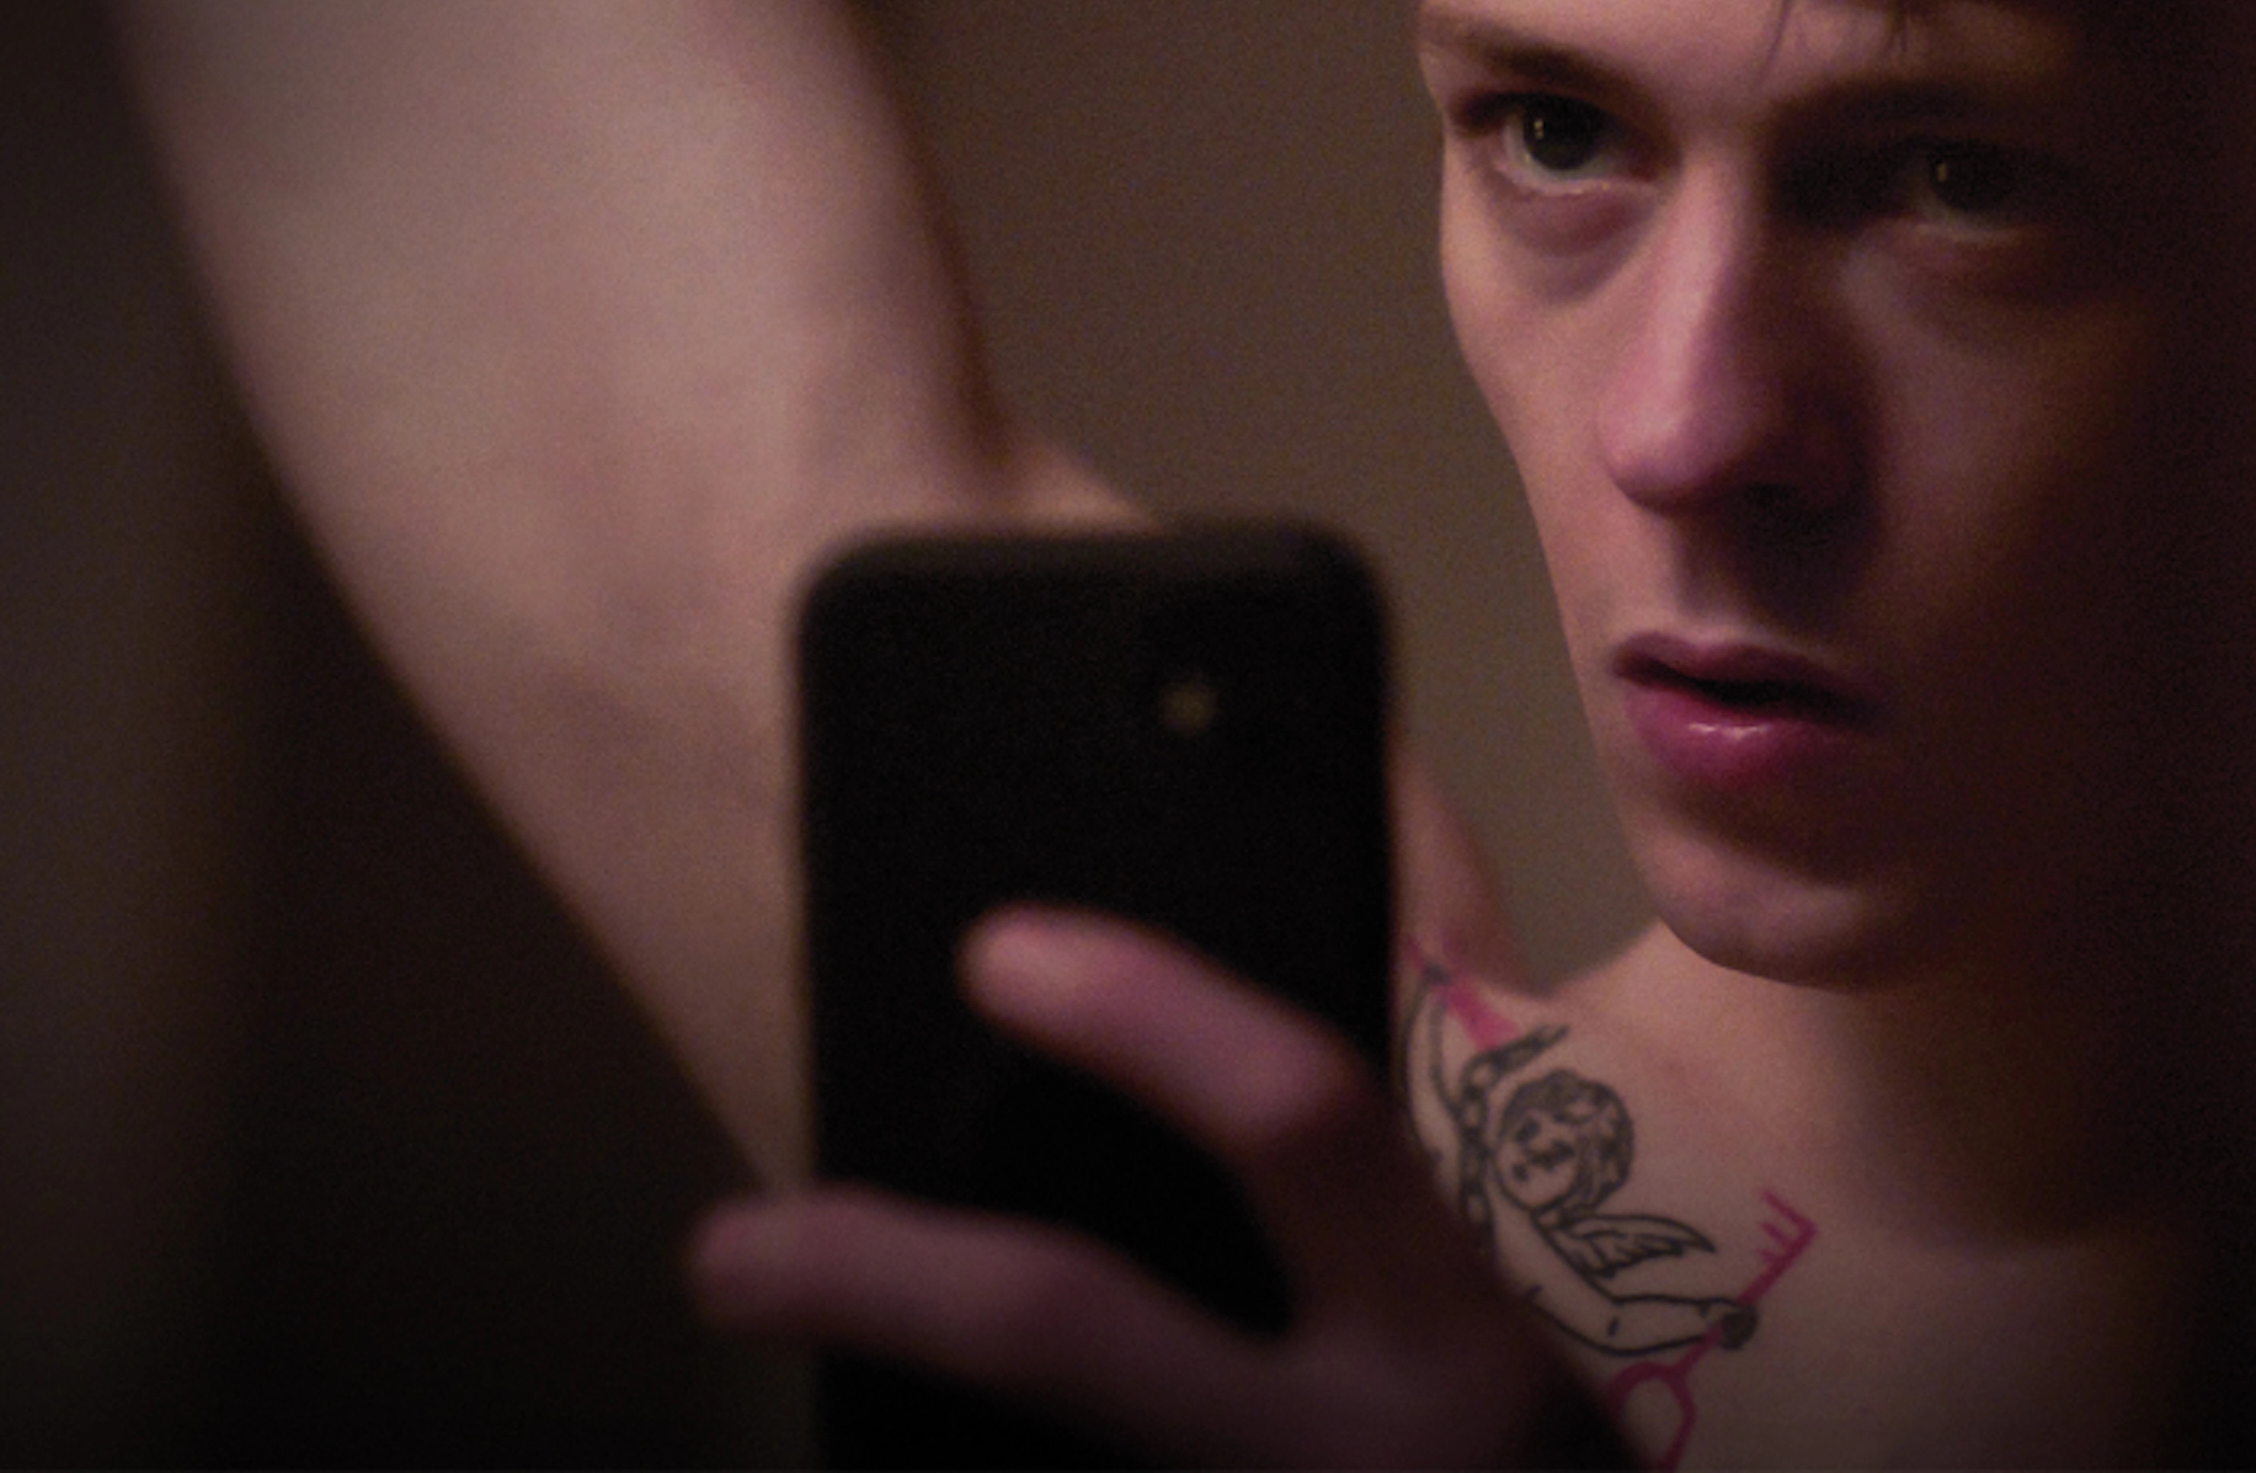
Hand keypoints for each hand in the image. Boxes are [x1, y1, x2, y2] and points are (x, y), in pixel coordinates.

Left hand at [689, 906, 1625, 1467]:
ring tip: (753, 1350)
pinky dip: (954, 1471)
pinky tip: (876, 1448)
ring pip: (1036, 1462)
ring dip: (879, 1396)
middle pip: (1067, 1333)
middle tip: (727, 1248)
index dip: (1148, 1021)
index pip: (1300, 1120)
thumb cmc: (1528, 1430)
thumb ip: (1408, 1104)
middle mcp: (1352, 1448)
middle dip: (879, 1276)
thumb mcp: (1508, 1267)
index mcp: (1447, 1320)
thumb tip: (1283, 845)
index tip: (999, 950)